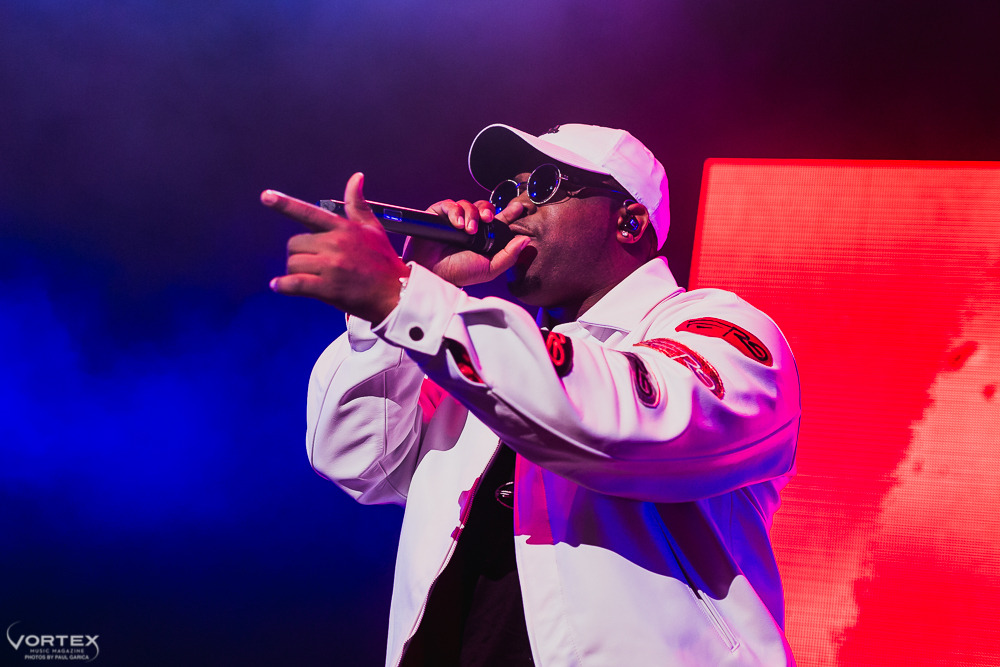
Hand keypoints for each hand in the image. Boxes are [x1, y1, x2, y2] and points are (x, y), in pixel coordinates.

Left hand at [263, 172, 408, 323]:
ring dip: (295, 272)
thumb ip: (358, 204)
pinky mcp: (328, 288)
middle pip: (294, 244)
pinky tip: (279, 286)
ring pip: (293, 264)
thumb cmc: (384, 262)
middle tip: (310, 264)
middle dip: (298, 254)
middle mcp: (335, 244)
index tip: (266, 197)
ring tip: (309, 278)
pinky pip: (295, 284)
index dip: (285, 204)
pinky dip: (283, 286)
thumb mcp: (373, 228)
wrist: (396, 293)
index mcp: (343, 228)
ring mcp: (331, 266)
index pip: (309, 212)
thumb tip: (356, 177)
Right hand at [403, 199, 528, 286]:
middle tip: (488, 218)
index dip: (509, 212)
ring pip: (468, 204)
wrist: (433, 272)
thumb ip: (509, 255)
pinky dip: (455, 211)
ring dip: (471, 214)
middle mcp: (469, 227)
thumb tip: (526, 240)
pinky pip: (449, 204)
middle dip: (488, 209)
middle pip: (484, 208)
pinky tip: (457, 223)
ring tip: (469, 230)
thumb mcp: (489, 268)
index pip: (498, 221)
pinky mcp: (438, 215)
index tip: (519, 207)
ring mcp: (453, 220)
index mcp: (483, 238)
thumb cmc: (459, 273)